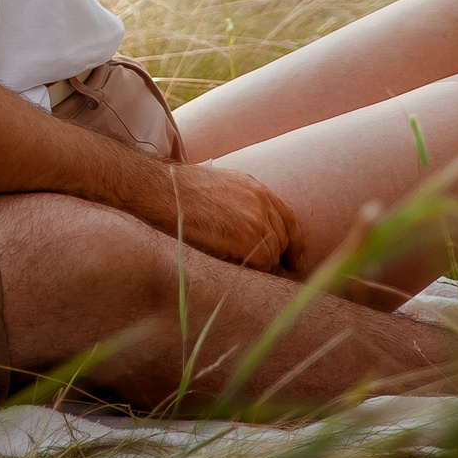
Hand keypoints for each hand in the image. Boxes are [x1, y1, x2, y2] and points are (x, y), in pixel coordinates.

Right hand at [133, 161, 298, 272]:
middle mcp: (261, 202)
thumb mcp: (220, 185)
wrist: (163, 190)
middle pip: (283, 239)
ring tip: (236, 267)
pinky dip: (251, 271)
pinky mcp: (246, 238)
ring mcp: (256, 220)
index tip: (293, 260)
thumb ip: (240, 201)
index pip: (288, 218)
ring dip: (259, 265)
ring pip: (272, 255)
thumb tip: (245, 227)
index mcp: (256, 188)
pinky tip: (232, 267)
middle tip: (266, 272)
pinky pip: (261, 264)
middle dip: (277, 257)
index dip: (293, 242)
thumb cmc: (179, 191)